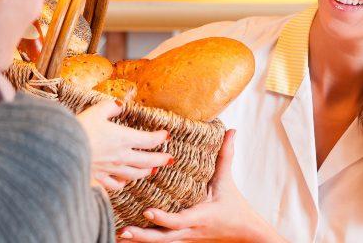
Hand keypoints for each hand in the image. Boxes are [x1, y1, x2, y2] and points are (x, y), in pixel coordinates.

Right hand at [77, 100, 171, 190]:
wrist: (62, 150)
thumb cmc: (80, 129)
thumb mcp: (96, 110)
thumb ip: (111, 106)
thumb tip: (120, 103)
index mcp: (123, 138)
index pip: (149, 140)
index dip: (160, 137)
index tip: (166, 135)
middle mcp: (121, 156)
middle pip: (147, 161)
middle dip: (160, 159)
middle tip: (169, 159)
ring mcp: (111, 170)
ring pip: (134, 174)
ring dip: (145, 172)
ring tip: (151, 171)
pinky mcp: (99, 178)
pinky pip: (116, 185)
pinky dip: (123, 183)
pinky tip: (125, 181)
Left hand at [118, 130, 285, 242]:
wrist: (243, 231)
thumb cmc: (234, 205)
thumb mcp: (227, 180)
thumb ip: (225, 155)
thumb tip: (230, 131)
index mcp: (199, 216)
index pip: (179, 220)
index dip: (163, 218)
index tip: (147, 212)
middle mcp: (189, 229)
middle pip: (163, 238)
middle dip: (143, 236)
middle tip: (123, 230)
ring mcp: (184, 237)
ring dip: (139, 240)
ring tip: (119, 235)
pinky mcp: (181, 239)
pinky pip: (161, 242)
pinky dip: (144, 241)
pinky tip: (127, 238)